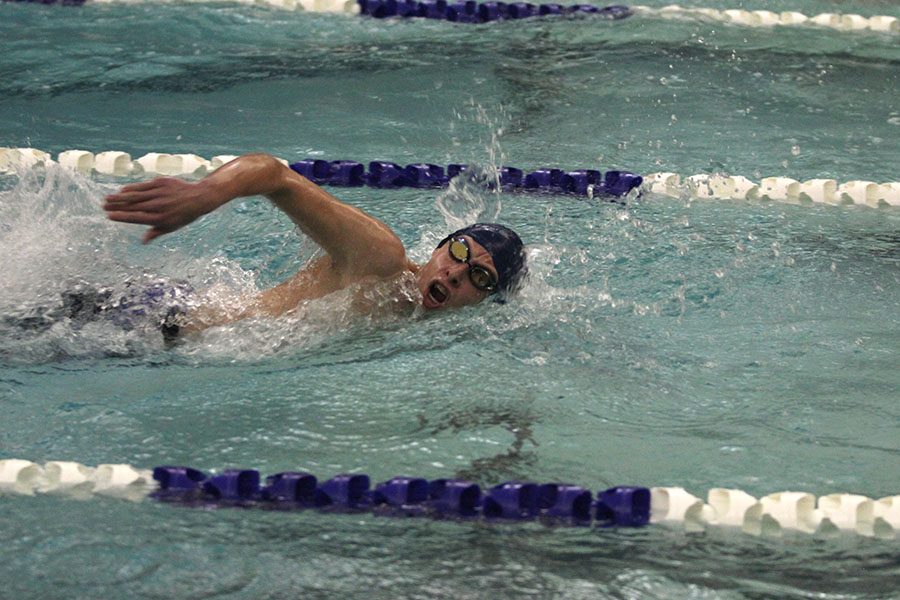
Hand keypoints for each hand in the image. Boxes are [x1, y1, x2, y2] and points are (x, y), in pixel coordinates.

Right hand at [103, 177, 219, 242]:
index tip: (110, 216)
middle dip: (117, 206)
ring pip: (136, 195)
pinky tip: (122, 190)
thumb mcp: (172, 226)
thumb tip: (143, 241)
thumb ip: (156, 232)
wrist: (198, 197)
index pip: (137, 218)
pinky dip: (132, 188)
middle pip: (133, 206)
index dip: (122, 217)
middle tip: (103, 206)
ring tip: (108, 198)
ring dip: (120, 196)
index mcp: (160, 218)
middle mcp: (158, 206)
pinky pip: (143, 186)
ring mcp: (159, 193)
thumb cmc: (183, 215)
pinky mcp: (161, 182)